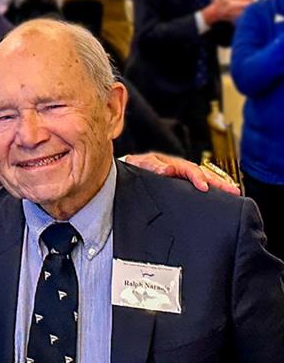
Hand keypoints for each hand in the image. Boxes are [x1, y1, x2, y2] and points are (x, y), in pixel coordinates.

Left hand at [122, 152, 240, 193]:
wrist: (128, 171)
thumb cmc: (135, 167)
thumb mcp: (140, 164)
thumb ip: (152, 166)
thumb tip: (168, 169)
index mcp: (172, 164)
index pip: (190, 170)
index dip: (197, 178)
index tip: (204, 187)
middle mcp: (181, 169)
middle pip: (204, 174)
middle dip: (219, 182)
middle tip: (233, 191)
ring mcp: (183, 177)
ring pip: (205, 178)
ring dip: (220, 185)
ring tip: (234, 193)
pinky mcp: (183, 185)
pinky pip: (200, 185)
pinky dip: (212, 189)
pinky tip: (221, 197)